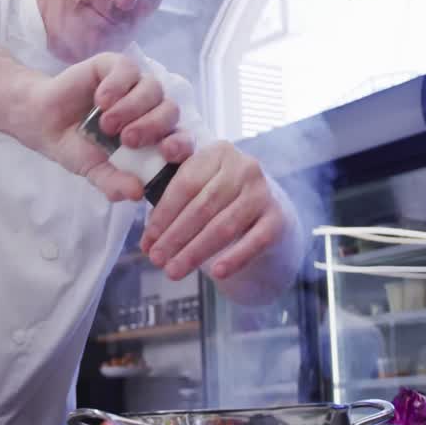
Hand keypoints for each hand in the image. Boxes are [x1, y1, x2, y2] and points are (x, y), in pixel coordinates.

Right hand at [13, 52, 191, 201]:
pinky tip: (100, 100)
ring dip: (132, 107)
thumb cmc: (78, 148)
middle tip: (127, 140)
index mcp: (154, 137)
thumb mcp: (95, 172)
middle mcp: (150, 109)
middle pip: (170, 111)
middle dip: (152, 126)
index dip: (181, 144)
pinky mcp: (115, 67)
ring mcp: (135, 86)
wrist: (44, 124)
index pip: (181, 138)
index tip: (166, 152)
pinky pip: (128, 70)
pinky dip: (117, 86)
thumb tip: (136, 194)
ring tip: (106, 123)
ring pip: (153, 89)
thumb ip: (115, 183)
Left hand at [140, 142, 288, 280]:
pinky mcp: (278, 219)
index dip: (163, 215)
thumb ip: (170, 206)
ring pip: (223, 227)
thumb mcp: (199, 188)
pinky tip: (216, 273)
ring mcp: (263, 193)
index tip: (147, 240)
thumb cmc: (221, 199)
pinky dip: (234, 258)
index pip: (185, 184)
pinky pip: (254, 242)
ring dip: (195, 252)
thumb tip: (148, 243)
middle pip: (202, 207)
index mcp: (219, 152)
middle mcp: (245, 167)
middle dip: (175, 237)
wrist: (267, 211)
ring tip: (173, 271)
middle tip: (156, 259)